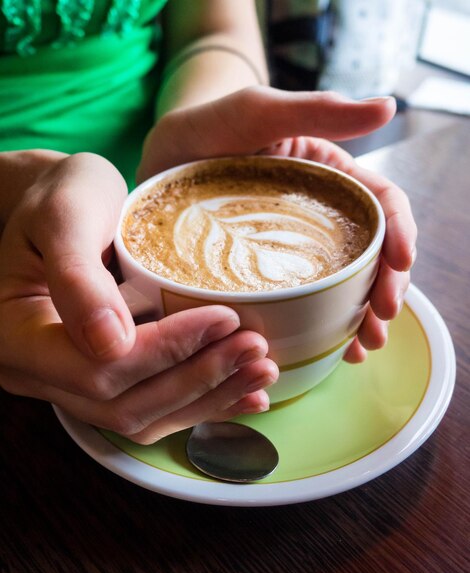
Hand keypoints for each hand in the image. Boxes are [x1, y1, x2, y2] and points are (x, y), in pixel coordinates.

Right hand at [0, 152, 277, 443]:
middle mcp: (38, 374)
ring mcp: (69, 384)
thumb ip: (77, 276)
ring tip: (262, 371)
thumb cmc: (59, 197)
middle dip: (199, 380)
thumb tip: (111, 343)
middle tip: (256, 349)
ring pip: (142, 416)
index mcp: (16, 336)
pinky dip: (200, 404)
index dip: (167, 351)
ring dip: (208, 399)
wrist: (62, 209)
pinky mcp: (101, 381)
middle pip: (124, 404)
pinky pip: (150, 410)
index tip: (224, 319)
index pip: (99, 367)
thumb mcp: (63, 214)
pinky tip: (244, 396)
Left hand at [138, 87, 416, 360]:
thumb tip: (387, 107)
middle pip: (370, 257)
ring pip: (344, 287)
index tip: (401, 264)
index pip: (381, 207)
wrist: (160, 160)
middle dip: (385, 289)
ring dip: (362, 318)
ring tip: (364, 346)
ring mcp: (294, 252)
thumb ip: (315, 110)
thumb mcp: (257, 113)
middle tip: (379, 321)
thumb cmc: (209, 127)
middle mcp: (319, 219)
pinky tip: (335, 350)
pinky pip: (304, 305)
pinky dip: (325, 329)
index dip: (399, 235)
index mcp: (330, 181)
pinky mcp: (266, 277)